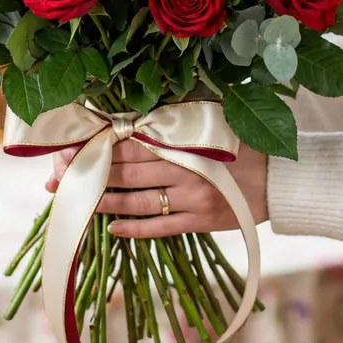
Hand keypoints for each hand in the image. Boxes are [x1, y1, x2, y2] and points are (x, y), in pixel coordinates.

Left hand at [45, 140, 267, 237]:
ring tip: (80, 202)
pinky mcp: (200, 221)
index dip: (100, 146)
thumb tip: (142, 113)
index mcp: (183, 141)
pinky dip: (135, 228)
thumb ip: (179, 122)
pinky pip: (161, 226)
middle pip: (127, 171)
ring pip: (138, 200)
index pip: (131, 143)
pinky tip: (112, 228)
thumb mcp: (213, 126)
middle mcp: (183, 168)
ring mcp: (191, 197)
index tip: (73, 149)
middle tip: (61, 178)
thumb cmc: (244, 147)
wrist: (281, 179)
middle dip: (93, 173)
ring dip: (106, 201)